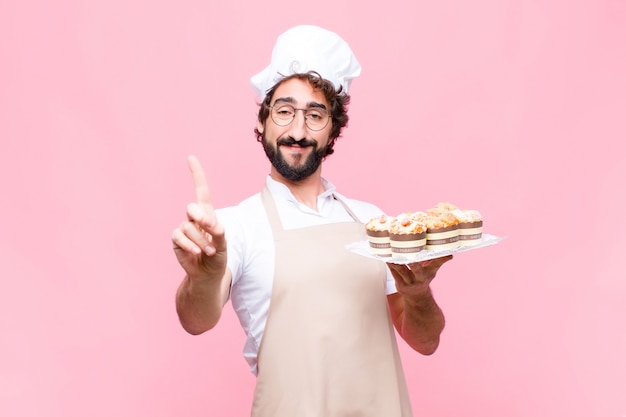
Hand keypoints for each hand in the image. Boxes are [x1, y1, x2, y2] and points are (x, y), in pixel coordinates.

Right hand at [171, 155, 226, 281]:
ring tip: (208, 251)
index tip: (190, 158)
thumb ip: (218, 232)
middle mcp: (194, 218)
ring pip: (188, 226)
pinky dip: (189, 244)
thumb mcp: (223, 244)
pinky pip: (178, 236)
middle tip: (211, 230)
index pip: (201, 190)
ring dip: (201, 240)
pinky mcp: (176, 240)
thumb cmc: (218, 257)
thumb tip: (210, 224)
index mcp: (207, 214)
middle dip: (202, 217)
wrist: (208, 275)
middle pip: (192, 207)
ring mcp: (184, 228)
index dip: (196, 175)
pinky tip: (196, 252)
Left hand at [387, 255, 452, 297]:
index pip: (434, 265)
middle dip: (413, 263)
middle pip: (416, 270)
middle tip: (410, 255)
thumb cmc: (424, 279)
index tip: (435, 252)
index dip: (436, 260)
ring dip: (396, 262)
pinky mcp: (399, 283)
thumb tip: (450, 255)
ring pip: (402, 270)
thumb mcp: (432, 272)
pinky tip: (386, 257)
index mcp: (428, 275)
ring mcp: (408, 282)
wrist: (417, 297)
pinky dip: (390, 265)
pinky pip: (393, 273)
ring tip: (392, 253)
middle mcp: (418, 279)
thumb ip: (439, 261)